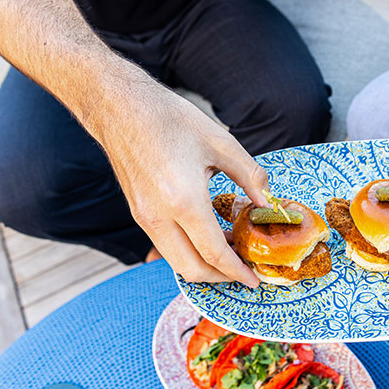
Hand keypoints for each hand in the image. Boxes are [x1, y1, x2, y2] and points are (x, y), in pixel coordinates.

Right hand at [104, 90, 267, 286]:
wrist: (120, 107)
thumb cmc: (171, 119)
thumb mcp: (221, 143)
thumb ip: (250, 176)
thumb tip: (267, 203)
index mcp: (183, 201)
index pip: (214, 253)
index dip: (237, 272)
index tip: (254, 280)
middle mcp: (159, 216)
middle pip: (191, 269)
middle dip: (221, 277)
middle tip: (244, 271)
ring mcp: (144, 217)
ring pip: (175, 261)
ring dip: (204, 265)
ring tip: (230, 252)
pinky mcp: (138, 212)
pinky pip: (165, 245)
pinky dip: (188, 251)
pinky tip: (208, 236)